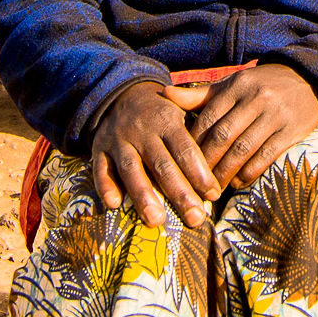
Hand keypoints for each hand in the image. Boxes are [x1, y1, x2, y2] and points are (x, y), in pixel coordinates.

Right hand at [89, 80, 218, 228]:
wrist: (121, 96)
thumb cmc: (161, 116)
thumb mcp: (181, 114)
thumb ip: (196, 141)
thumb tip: (219, 176)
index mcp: (167, 120)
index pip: (185, 149)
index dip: (200, 173)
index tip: (214, 195)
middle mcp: (142, 130)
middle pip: (162, 164)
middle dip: (179, 192)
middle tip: (195, 217)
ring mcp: (119, 140)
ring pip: (131, 168)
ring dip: (143, 194)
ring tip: (156, 220)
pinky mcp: (99, 149)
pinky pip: (100, 169)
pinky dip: (105, 186)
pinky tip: (114, 205)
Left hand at [187, 64, 317, 189]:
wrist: (307, 80)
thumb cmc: (260, 86)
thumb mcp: (232, 85)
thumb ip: (199, 95)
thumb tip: (164, 94)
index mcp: (237, 86)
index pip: (208, 117)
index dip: (195, 142)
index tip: (184, 161)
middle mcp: (255, 98)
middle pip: (224, 136)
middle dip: (208, 162)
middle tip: (196, 182)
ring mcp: (275, 115)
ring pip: (243, 149)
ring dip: (226, 172)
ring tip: (215, 187)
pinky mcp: (291, 130)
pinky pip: (266, 157)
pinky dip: (250, 173)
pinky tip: (239, 182)